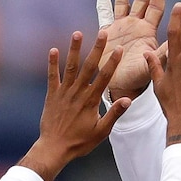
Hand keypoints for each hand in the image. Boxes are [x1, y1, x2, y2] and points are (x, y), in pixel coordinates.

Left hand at [19, 30, 126, 180]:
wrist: (54, 148)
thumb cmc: (79, 142)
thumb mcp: (101, 131)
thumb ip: (114, 114)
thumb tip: (128, 99)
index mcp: (91, 101)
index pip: (105, 77)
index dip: (113, 62)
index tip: (120, 48)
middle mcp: (78, 93)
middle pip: (89, 67)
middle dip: (97, 49)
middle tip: (103, 32)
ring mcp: (64, 93)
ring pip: (70, 67)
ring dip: (74, 49)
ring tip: (77, 33)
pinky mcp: (52, 95)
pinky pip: (52, 76)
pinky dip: (52, 63)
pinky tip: (52, 50)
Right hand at [98, 0, 166, 99]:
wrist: (120, 84)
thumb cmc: (139, 78)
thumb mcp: (151, 65)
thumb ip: (160, 54)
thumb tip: (172, 44)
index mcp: (149, 31)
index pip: (156, 8)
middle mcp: (136, 26)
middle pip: (141, 0)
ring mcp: (121, 28)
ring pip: (124, 4)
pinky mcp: (107, 33)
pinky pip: (105, 17)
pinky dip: (103, 7)